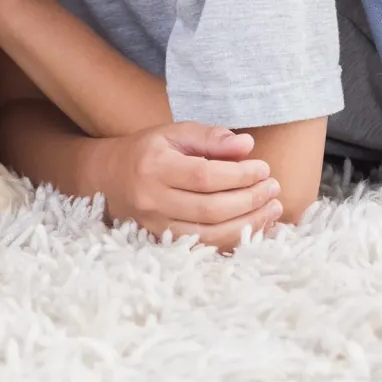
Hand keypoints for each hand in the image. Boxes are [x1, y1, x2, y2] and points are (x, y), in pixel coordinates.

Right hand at [89, 122, 282, 251]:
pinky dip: (234, 240)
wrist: (108, 178)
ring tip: (272, 209)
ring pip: (209, 235)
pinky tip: (254, 226)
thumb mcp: (174, 133)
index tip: (263, 168)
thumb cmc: (148, 152)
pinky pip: (204, 248)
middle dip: (250, 200)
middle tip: (273, 188)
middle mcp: (151, 199)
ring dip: (248, 224)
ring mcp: (155, 226)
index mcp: (153, 167)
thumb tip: (247, 146)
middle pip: (210, 208)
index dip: (240, 175)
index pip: (205, 176)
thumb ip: (210, 137)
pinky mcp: (161, 243)